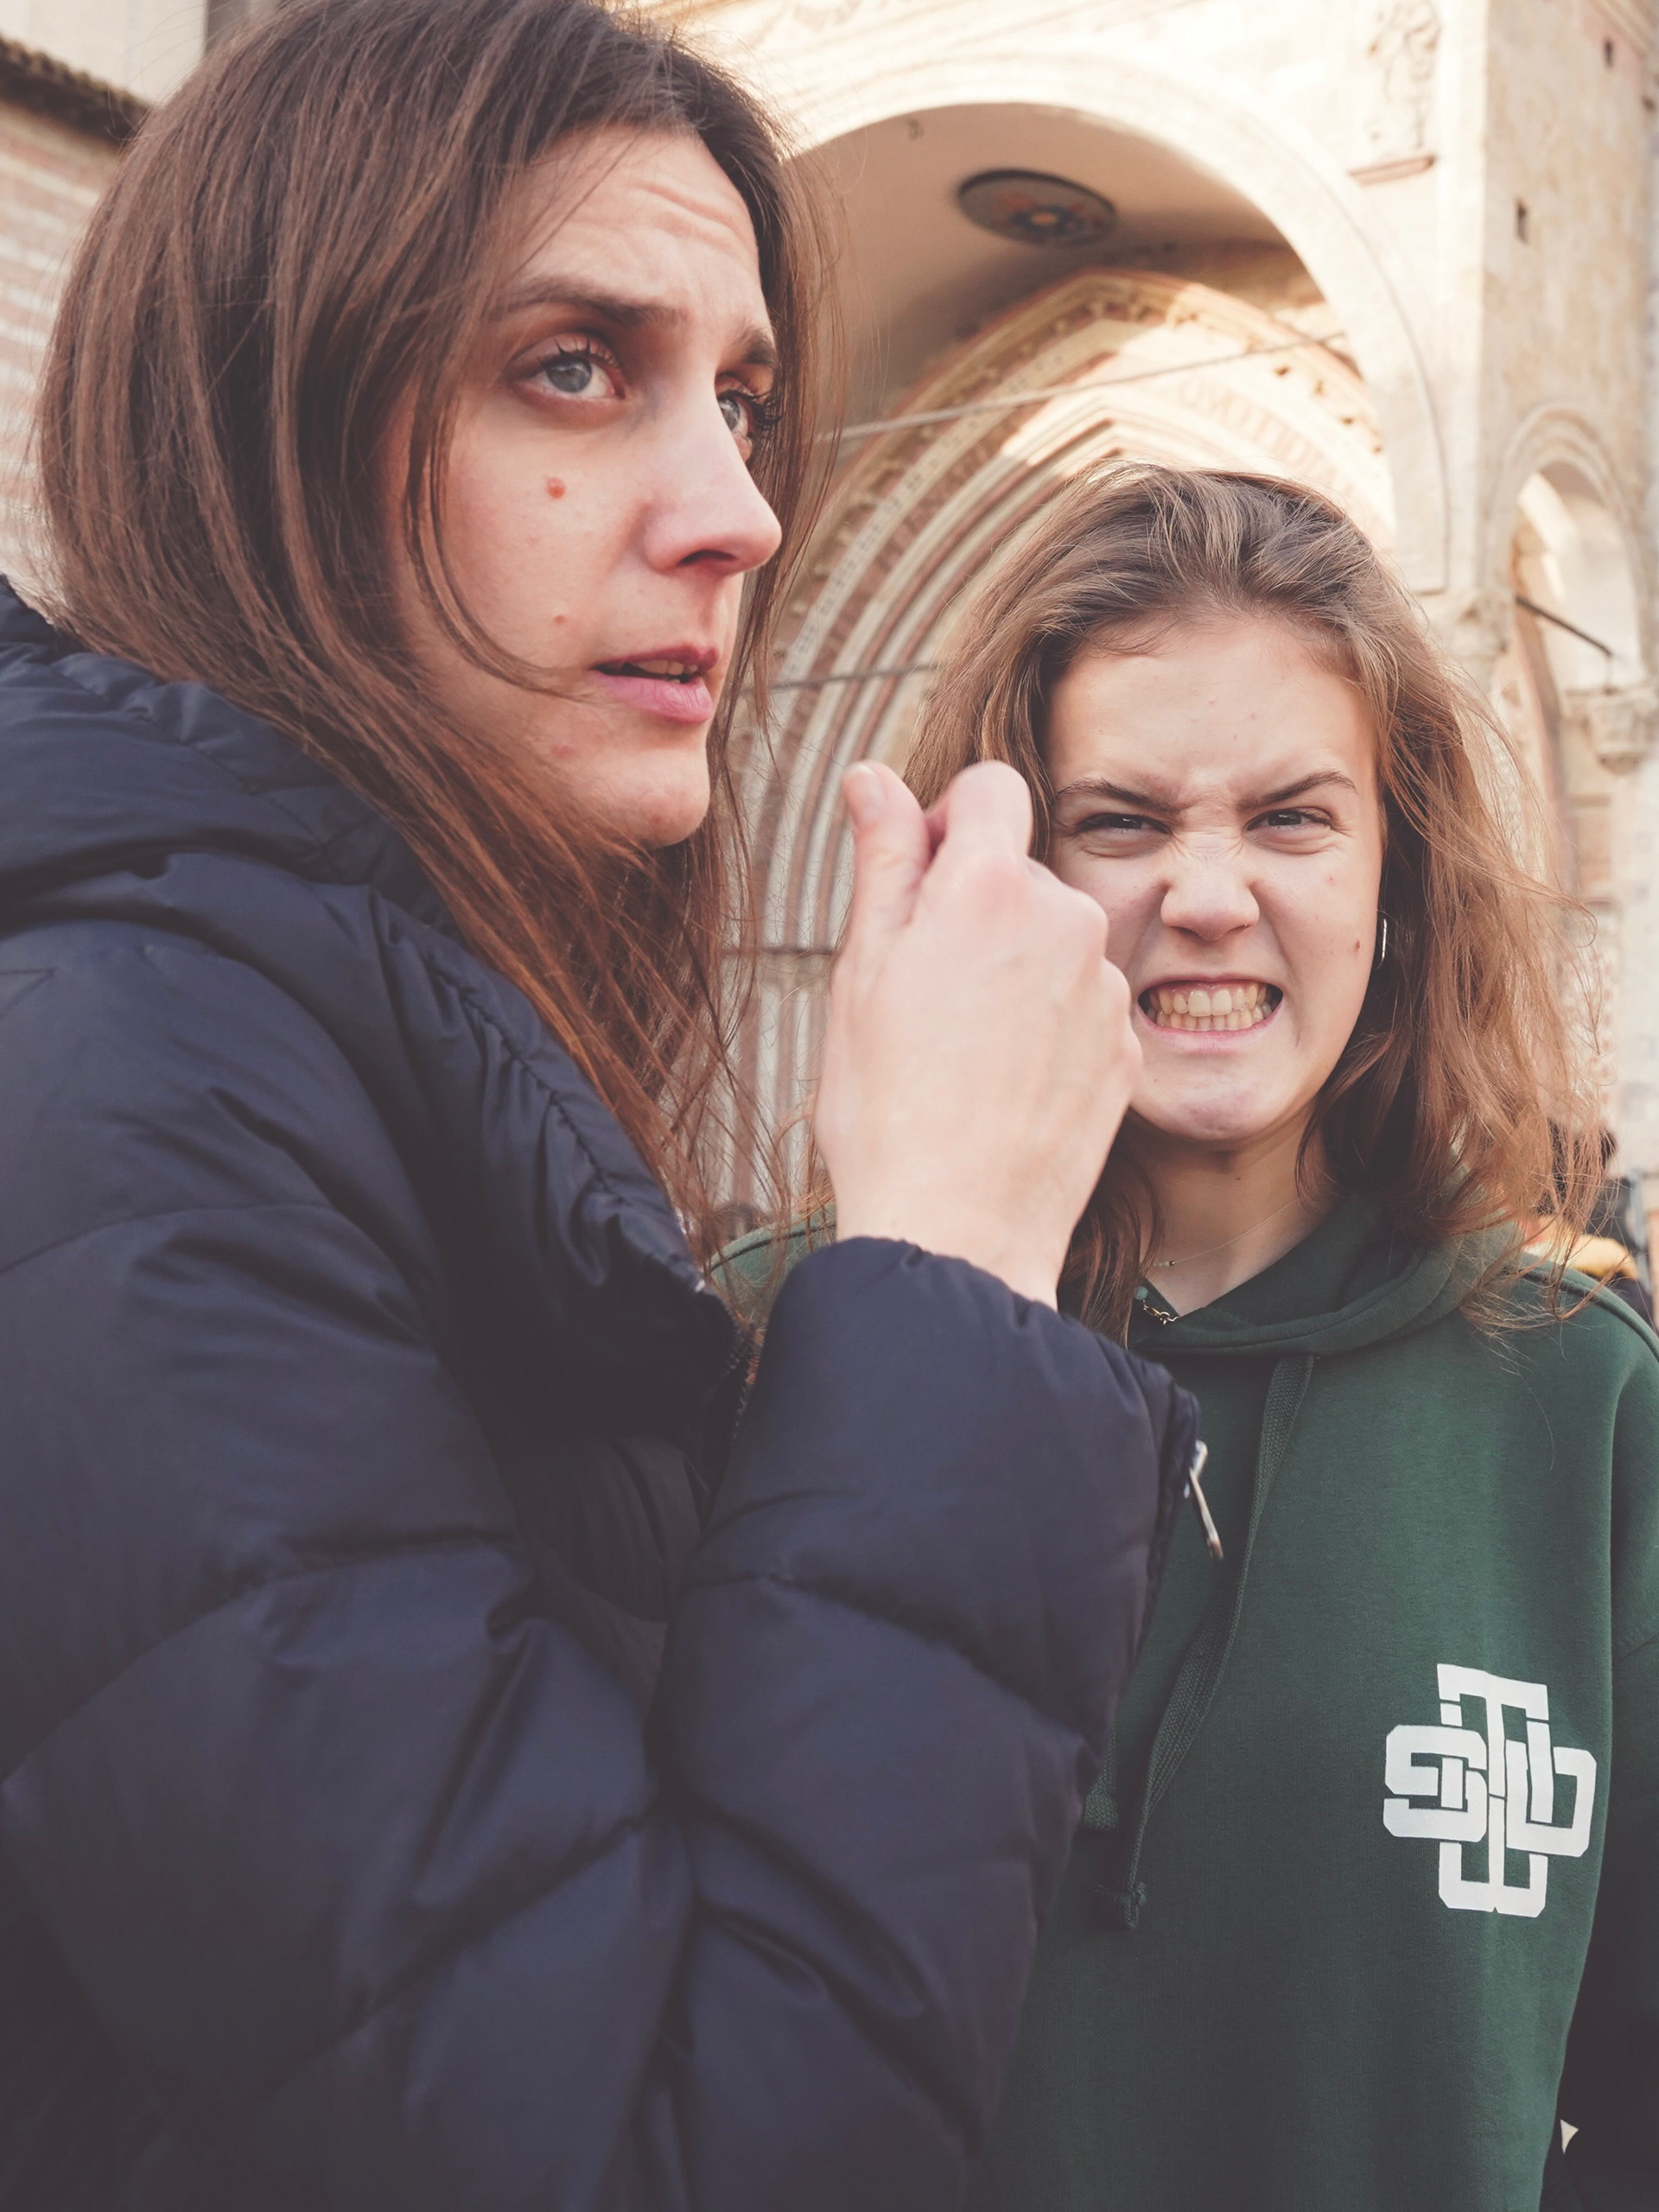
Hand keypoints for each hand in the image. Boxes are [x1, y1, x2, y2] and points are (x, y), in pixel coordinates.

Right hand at [815, 759, 1140, 1305]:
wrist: (959, 1233)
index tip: (917, 874)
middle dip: (973, 904)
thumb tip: (873, 780)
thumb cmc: (887, 1111)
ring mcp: (1103, 987)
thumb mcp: (861, 973)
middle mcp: (1066, 920)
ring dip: (1013, 965)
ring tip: (961, 1049)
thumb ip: (882, 861)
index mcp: (988, 888)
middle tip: (919, 989)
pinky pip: (1081, 1003)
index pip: (991, 787)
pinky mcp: (1126, 1046)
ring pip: (1054, 939)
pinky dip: (1046, 1023)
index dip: (946, 819)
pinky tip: (1004, 1083)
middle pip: (1020, 870)